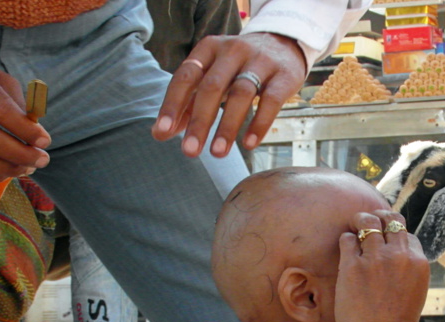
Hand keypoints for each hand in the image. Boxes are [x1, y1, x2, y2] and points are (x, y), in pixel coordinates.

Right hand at [0, 59, 49, 182]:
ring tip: (29, 166)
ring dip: (13, 170)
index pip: (3, 112)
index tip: (46, 141)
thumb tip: (37, 136)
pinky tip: (10, 170)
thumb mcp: (2, 82)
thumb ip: (21, 105)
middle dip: (24, 156)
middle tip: (43, 159)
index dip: (27, 131)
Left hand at [152, 32, 306, 156]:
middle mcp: (233, 51)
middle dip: (199, 121)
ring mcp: (260, 62)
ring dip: (227, 127)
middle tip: (190, 152)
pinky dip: (259, 124)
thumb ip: (188, 103)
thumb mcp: (213, 76)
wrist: (284, 44)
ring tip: (217, 153)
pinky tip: (249, 144)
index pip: (186, 77)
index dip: (173, 105)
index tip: (163, 133)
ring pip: (241, 95)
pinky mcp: (284, 76)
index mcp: (209, 49)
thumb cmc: (239, 67)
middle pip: (212, 88)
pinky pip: (271, 101)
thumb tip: (160, 133)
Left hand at [335, 210, 429, 321]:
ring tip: (353, 228)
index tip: (386, 243)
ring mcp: (375, 258)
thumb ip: (408, 270)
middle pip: (391, 220)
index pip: (408, 236)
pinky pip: (348, 239)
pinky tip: (346, 249)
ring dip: (359, 222)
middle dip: (379, 217)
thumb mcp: (414, 292)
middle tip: (368, 222)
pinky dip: (346, 240)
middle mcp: (399, 255)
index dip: (395, 238)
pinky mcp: (352, 265)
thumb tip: (397, 254)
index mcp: (418, 263)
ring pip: (367, 222)